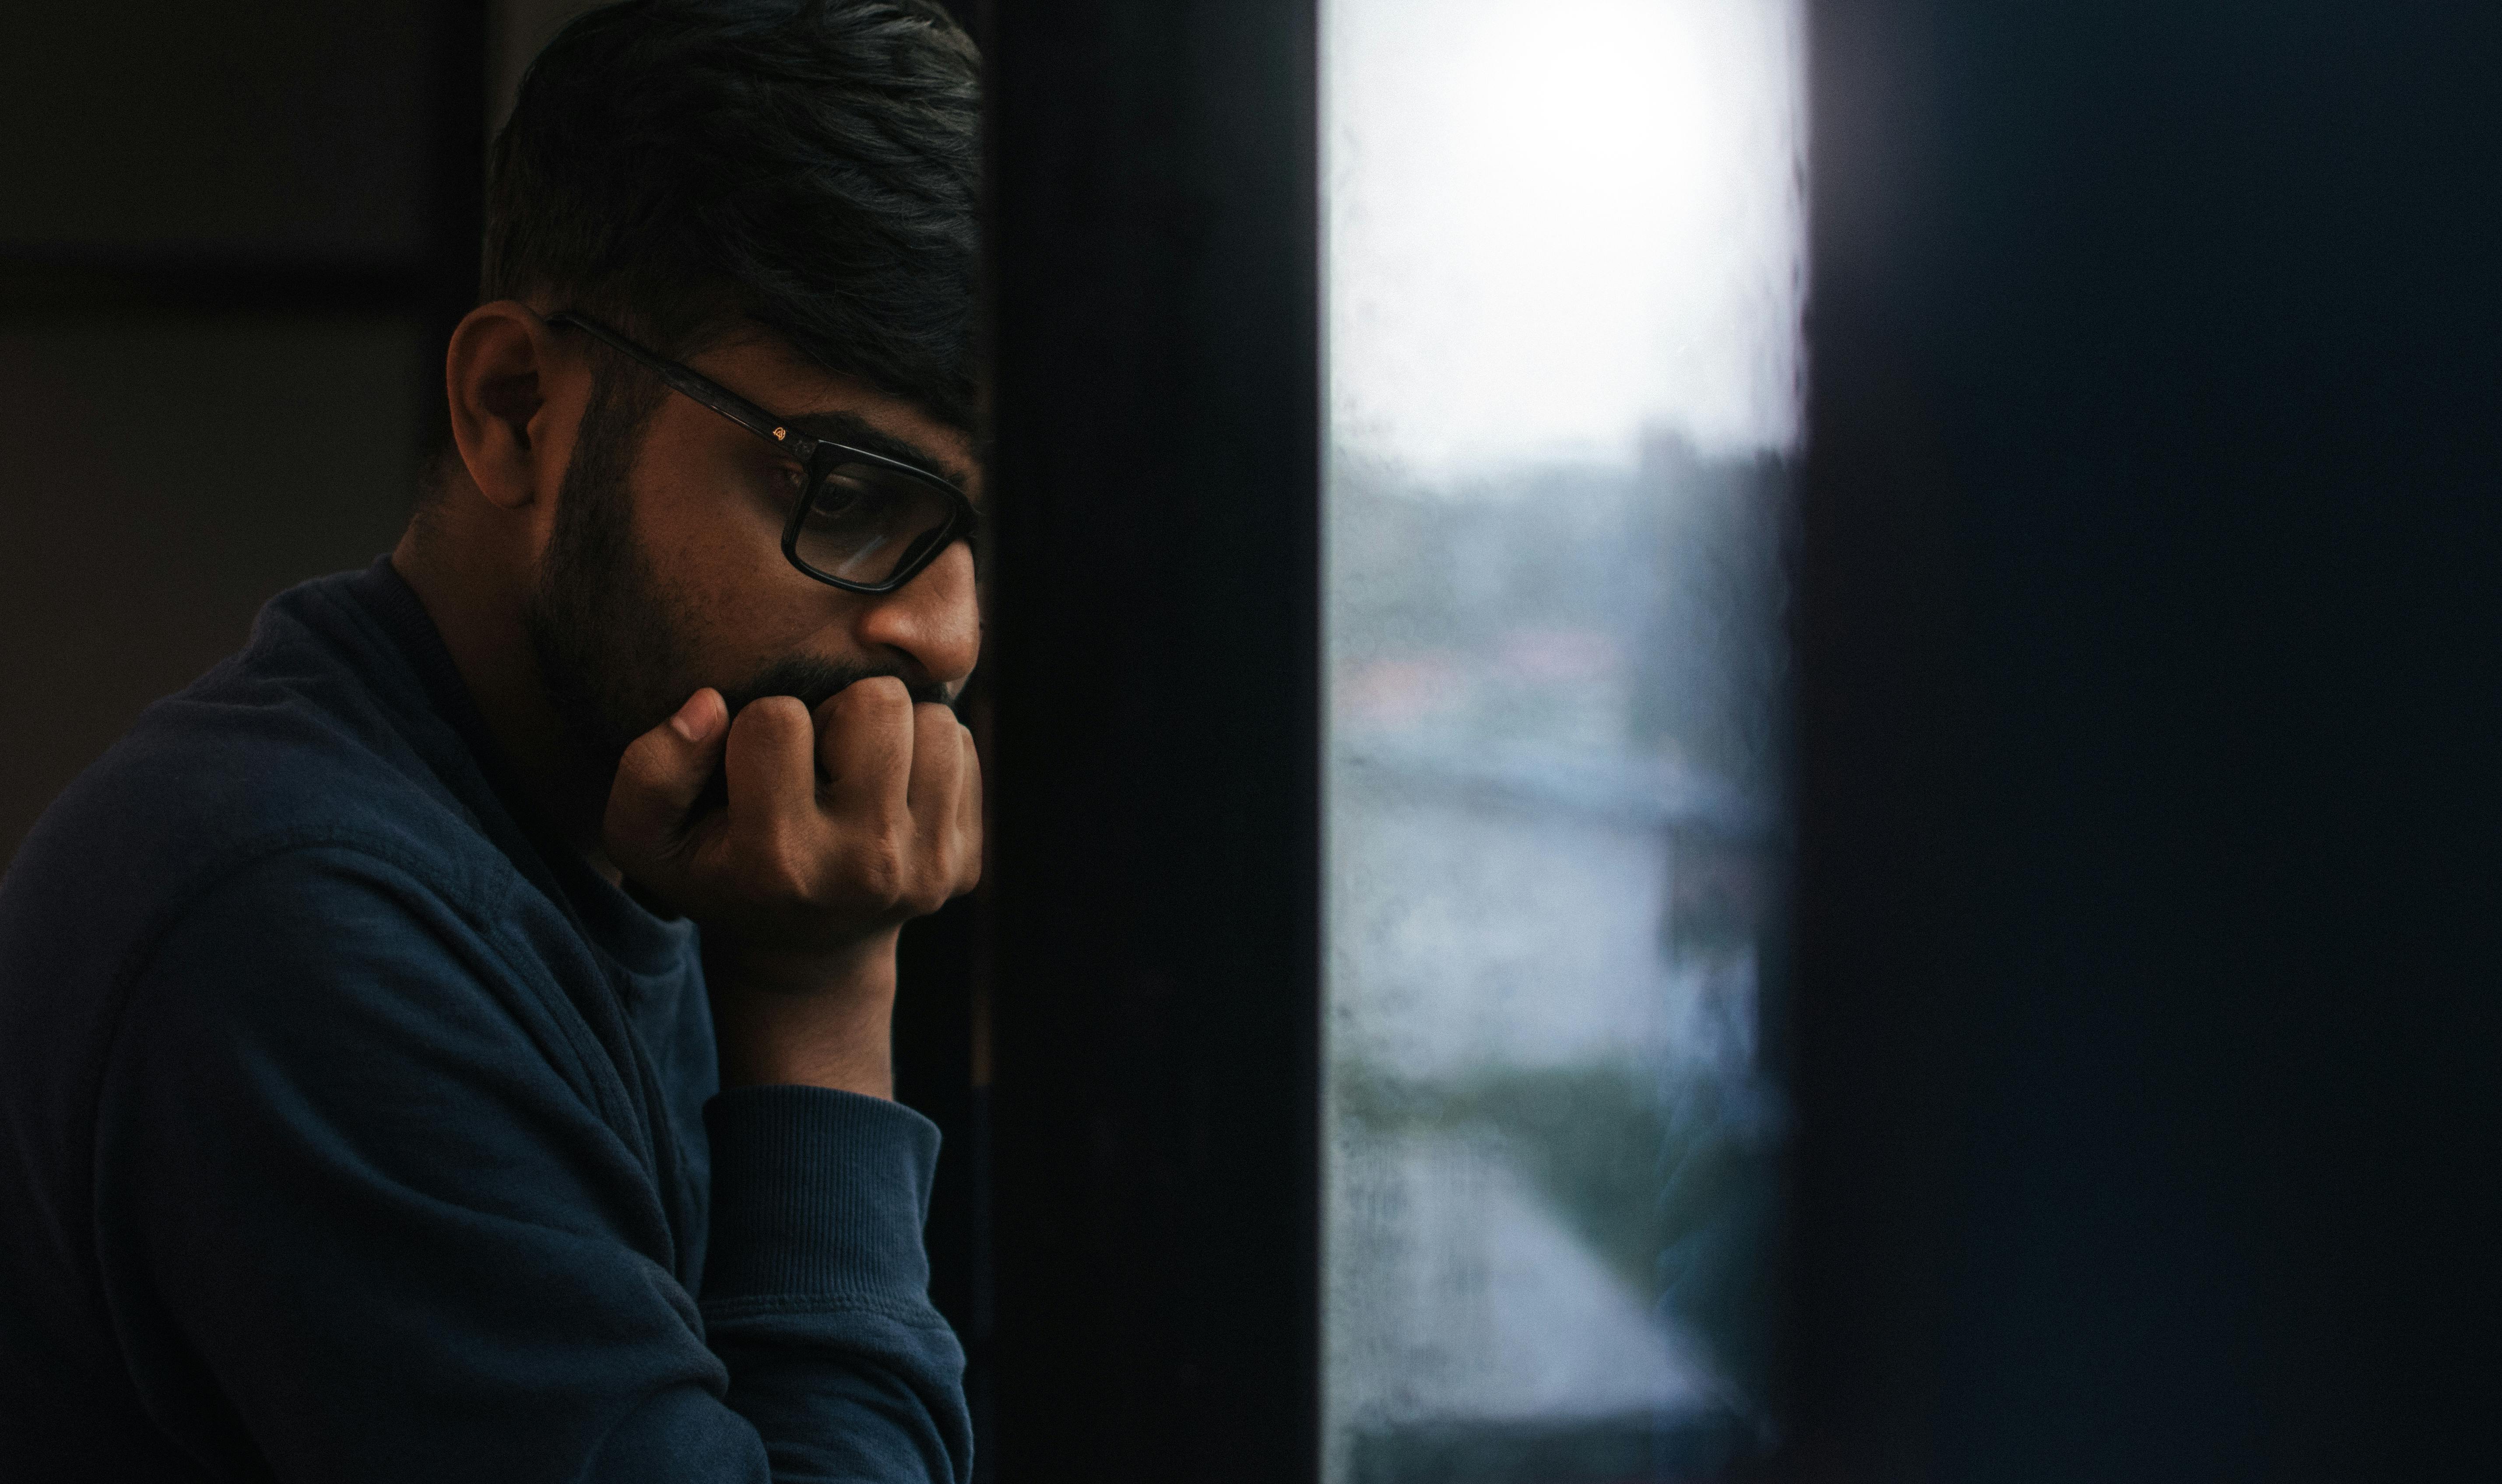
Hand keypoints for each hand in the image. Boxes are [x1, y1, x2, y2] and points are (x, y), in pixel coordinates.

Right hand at [603, 678, 982, 1092]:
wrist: (805, 953)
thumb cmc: (717, 872)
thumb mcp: (648, 838)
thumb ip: (652, 769)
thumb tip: (708, 704)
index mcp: (778, 862)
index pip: (776, 719)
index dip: (758, 728)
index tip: (756, 770)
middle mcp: (862, 869)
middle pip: (877, 702)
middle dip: (838, 714)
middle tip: (817, 761)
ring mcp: (925, 870)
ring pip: (933, 720)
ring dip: (890, 732)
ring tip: (854, 774)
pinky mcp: (964, 867)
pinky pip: (962, 749)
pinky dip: (925, 757)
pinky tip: (890, 795)